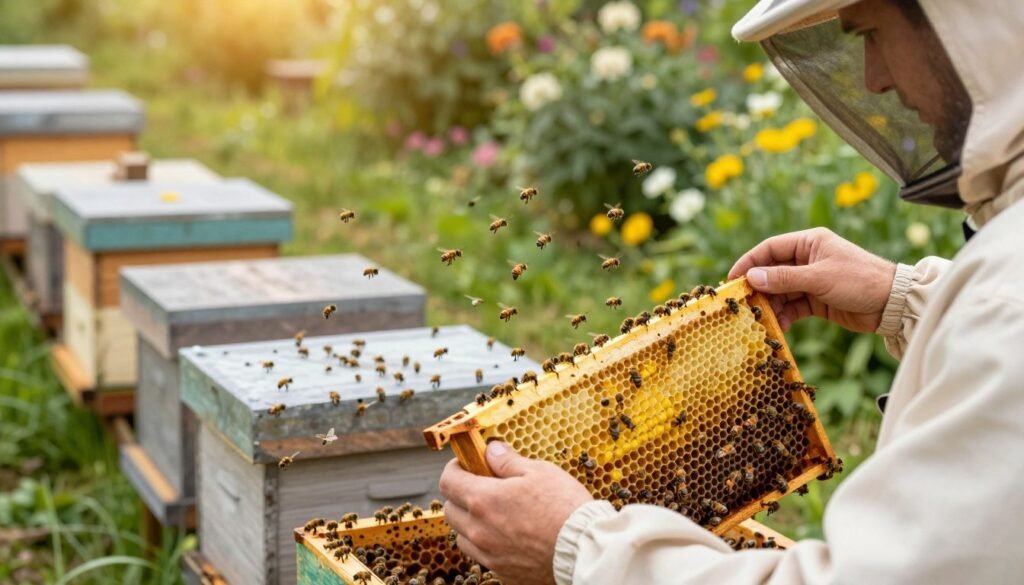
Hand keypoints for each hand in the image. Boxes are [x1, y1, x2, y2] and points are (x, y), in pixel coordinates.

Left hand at [438, 441, 593, 584]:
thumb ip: (507, 461)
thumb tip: (491, 450)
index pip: (447, 481)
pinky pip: (482, 556)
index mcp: (484, 500)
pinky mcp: (502, 572)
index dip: (455, 469)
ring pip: (463, 536)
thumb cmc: (565, 507)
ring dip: (471, 522)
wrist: (584, 550)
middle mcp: (479, 530)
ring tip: (497, 514)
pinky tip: (509, 536)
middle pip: (450, 510)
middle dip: (461, 495)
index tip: (467, 465)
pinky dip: (487, 544)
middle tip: (483, 487)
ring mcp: (489, 554)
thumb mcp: (539, 472)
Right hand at [728, 228, 896, 332]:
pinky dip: (784, 317)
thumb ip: (785, 278)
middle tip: (742, 304)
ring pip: (781, 292)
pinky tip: (777, 327)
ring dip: (770, 305)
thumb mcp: (820, 278)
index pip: (770, 249)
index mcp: (809, 243)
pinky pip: (793, 307)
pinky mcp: (817, 300)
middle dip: (758, 288)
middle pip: (772, 272)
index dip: (749, 262)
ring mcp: (811, 281)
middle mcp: (808, 259)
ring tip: (758, 320)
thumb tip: (752, 277)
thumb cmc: (859, 280)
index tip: (732, 279)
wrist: (892, 304)